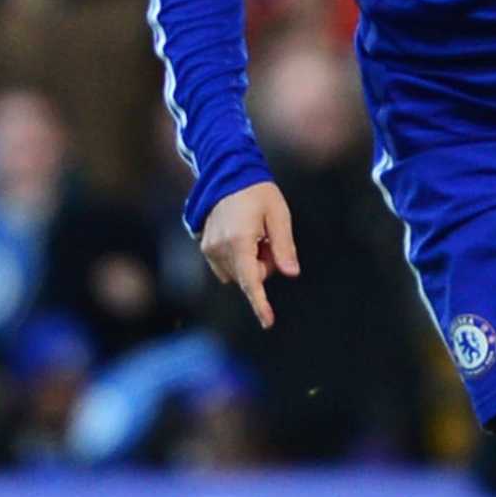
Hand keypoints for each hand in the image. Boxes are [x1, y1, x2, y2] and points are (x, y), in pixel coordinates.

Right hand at [199, 179, 297, 328]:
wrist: (228, 174)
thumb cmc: (258, 193)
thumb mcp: (279, 216)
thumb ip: (285, 247)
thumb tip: (291, 273)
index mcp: (239, 240)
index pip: (251, 280)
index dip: (260, 303)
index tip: (267, 322)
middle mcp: (220, 248)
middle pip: (250, 276)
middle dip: (264, 265)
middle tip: (269, 239)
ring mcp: (209, 248)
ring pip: (238, 273)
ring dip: (251, 262)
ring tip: (255, 234)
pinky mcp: (205, 246)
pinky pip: (227, 265)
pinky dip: (239, 258)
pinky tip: (244, 235)